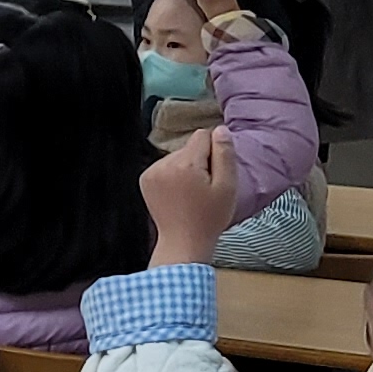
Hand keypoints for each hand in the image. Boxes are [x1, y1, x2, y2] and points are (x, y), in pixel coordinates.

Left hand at [141, 128, 239, 267]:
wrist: (183, 242)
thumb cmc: (209, 218)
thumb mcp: (227, 186)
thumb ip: (225, 154)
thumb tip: (220, 130)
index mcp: (185, 164)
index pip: (203, 135)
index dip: (215, 152)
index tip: (215, 172)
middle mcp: (163, 164)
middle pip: (189, 146)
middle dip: (200, 161)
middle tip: (204, 188)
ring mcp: (151, 172)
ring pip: (177, 156)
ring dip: (186, 168)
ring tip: (191, 193)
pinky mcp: (145, 179)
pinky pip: (165, 166)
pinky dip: (173, 175)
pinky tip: (179, 194)